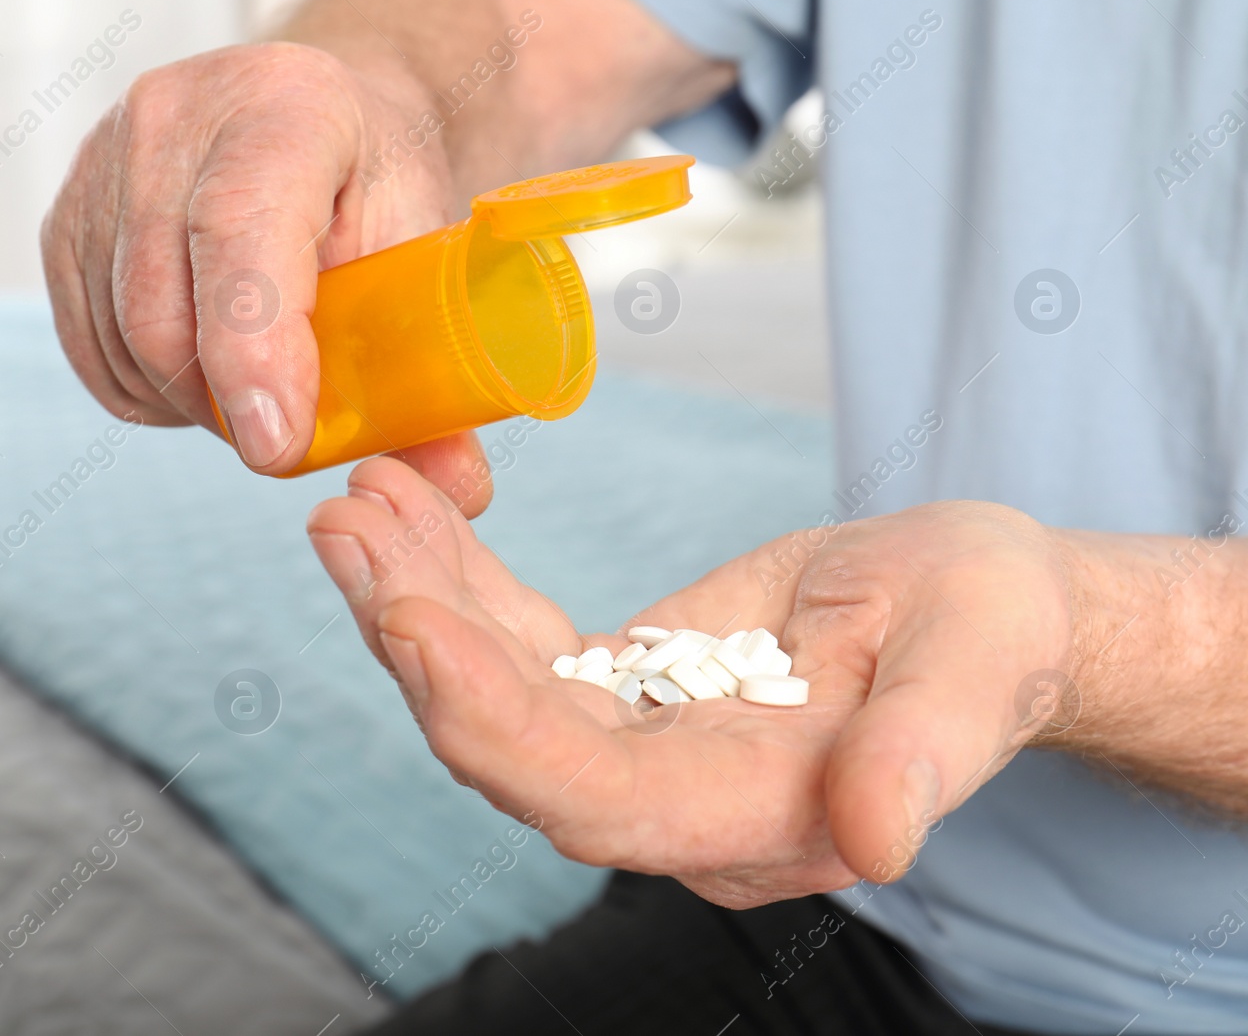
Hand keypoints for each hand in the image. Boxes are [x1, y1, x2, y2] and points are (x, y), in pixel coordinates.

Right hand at [41, 43, 493, 511]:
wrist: (314, 122)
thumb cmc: (374, 189)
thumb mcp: (426, 254)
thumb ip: (438, 374)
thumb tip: (457, 488)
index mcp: (286, 106)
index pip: (238, 230)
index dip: (251, 348)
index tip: (277, 443)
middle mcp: (176, 118)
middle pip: (165, 306)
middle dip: (225, 405)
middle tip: (287, 435)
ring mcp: (104, 161)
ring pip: (122, 339)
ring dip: (189, 403)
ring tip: (256, 387)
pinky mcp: (65, 214)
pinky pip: (89, 347)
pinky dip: (146, 390)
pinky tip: (203, 373)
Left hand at [306, 457, 1078, 905]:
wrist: (977, 614)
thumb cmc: (993, 632)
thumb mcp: (982, 661)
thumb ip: (931, 751)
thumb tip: (877, 839)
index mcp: (757, 814)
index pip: (596, 800)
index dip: (496, 726)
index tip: (411, 625)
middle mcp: (674, 803)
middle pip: (513, 747)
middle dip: (420, 644)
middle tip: (347, 527)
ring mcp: (637, 749)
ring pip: (496, 692)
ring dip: (417, 599)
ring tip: (354, 501)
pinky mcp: (620, 691)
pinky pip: (518, 645)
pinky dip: (459, 580)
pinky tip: (409, 510)